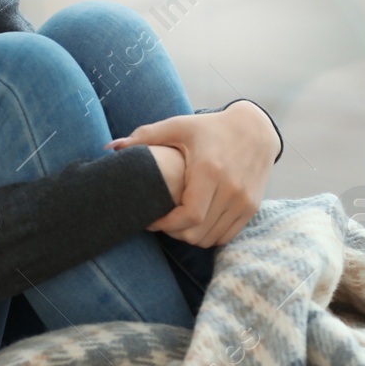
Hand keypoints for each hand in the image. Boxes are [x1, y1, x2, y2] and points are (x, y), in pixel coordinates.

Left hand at [107, 100, 279, 247]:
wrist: (255, 129)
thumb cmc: (210, 128)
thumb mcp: (178, 126)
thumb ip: (145, 137)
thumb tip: (109, 148)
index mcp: (210, 170)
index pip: (188, 216)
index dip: (165, 225)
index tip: (151, 219)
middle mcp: (231, 189)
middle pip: (197, 232)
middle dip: (173, 233)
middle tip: (161, 221)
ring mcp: (244, 201)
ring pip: (210, 238)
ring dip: (189, 236)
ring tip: (176, 222)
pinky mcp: (252, 208)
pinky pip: (225, 237)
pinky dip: (207, 236)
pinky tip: (196, 222)